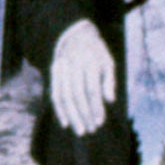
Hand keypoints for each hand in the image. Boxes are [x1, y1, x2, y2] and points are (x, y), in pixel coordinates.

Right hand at [47, 18, 116, 137]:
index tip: (100, 122)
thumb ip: (109, 81)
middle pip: (77, 95)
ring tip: (80, 130)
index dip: (96, 107)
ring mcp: (62, 69)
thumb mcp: (108, 61)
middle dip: (84, 114)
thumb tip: (110, 101)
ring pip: (65, 96)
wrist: (74, 34)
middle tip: (90, 130)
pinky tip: (65, 122)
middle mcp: (74, 66)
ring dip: (72, 115)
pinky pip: (55, 93)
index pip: (92, 89)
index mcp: (90, 63)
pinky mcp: (54, 73)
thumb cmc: (96, 51)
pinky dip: (59, 109)